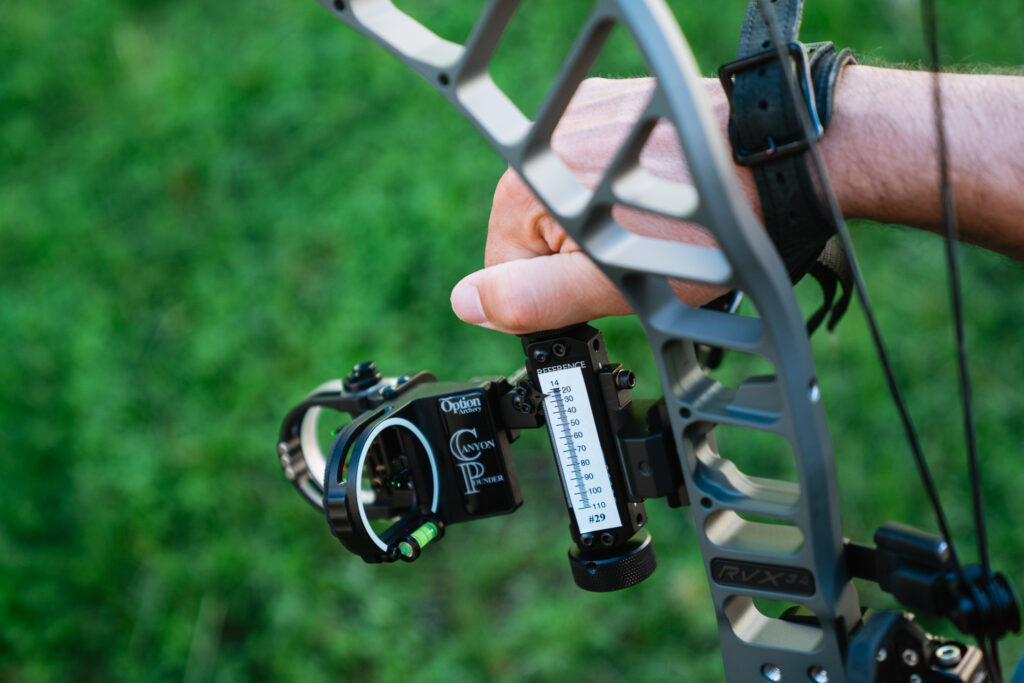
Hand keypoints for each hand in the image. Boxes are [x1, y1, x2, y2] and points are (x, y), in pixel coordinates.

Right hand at [450, 77, 736, 334]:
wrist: (771, 165)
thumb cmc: (700, 235)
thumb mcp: (610, 285)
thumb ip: (531, 298)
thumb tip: (467, 301)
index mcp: (522, 190)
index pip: (504, 274)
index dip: (552, 297)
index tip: (603, 286)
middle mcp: (541, 144)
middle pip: (535, 236)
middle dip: (580, 259)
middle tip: (636, 259)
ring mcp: (578, 116)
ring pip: (567, 204)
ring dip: (601, 224)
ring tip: (653, 226)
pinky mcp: (612, 104)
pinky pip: (593, 169)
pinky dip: (618, 189)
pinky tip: (656, 196)